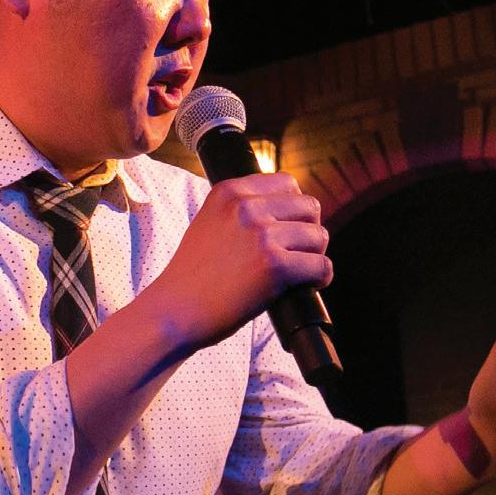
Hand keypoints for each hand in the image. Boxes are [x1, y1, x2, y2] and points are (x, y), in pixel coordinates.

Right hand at [146, 174, 331, 351]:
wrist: (174, 311)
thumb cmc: (193, 276)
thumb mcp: (210, 223)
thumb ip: (242, 210)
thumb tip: (288, 212)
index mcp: (229, 191)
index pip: (287, 182)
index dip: (296, 208)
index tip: (291, 229)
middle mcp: (246, 207)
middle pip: (309, 206)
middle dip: (310, 230)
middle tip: (299, 253)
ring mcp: (261, 234)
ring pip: (319, 236)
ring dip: (315, 255)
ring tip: (302, 272)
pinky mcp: (274, 265)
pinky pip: (321, 265)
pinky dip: (321, 278)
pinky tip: (310, 286)